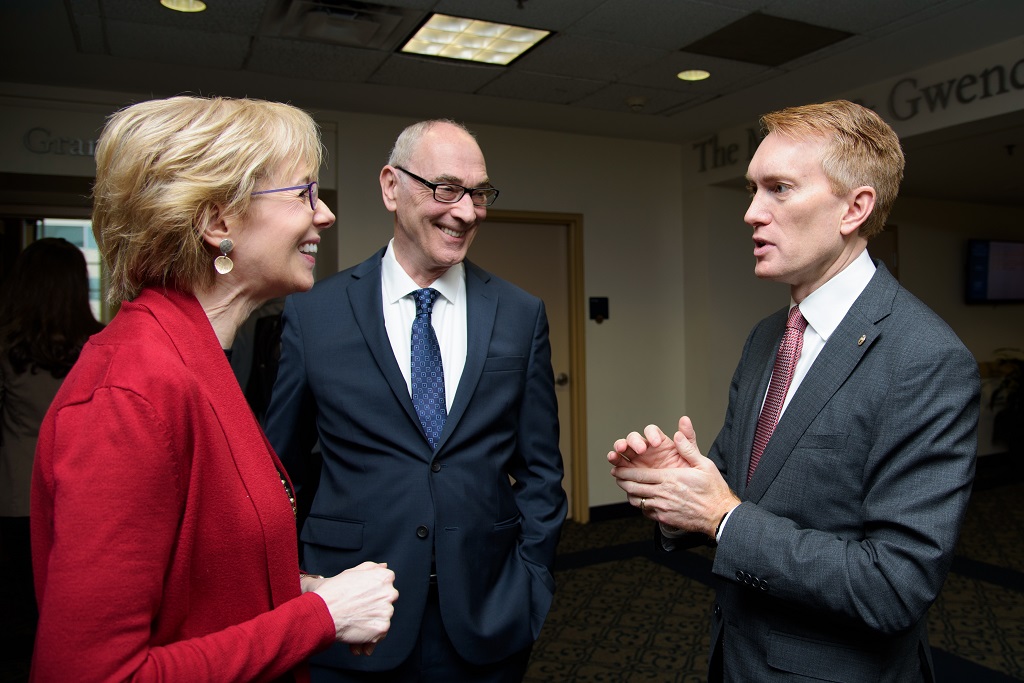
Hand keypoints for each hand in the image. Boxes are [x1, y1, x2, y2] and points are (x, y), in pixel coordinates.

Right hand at [313, 562, 397, 654]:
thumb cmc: (334, 591)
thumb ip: (371, 568)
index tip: (361, 598)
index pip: (386, 586)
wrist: (323, 611)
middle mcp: (390, 593)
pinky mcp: (382, 628)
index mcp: (384, 578)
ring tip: (352, 626)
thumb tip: (384, 566)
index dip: (372, 593)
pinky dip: (368, 639)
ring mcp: (386, 612)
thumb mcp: (352, 572)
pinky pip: (379, 636)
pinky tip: (354, 639)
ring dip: (370, 624)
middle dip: (373, 609)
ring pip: (382, 620)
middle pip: (385, 604)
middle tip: (355, 612)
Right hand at [607, 420, 688, 469]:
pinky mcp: (630, 473)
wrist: (683, 497)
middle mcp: (646, 450)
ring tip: (617, 454)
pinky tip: (615, 469)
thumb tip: (685, 420)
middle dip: (632, 442)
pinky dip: (615, 466)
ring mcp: (636, 461)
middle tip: (639, 449)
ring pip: (622, 450)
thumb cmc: (688, 477)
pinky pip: (619, 467)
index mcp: (660, 443)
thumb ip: (688, 439)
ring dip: (618, 450)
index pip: (651, 431)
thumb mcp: (694, 458)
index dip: (651, 434)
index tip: (656, 442)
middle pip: (633, 438)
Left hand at [612, 417, 738, 535]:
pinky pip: (646, 511)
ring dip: (629, 493)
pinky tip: (641, 501)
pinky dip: (640, 505)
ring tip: (626, 488)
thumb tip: (677, 434)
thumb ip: (688, 449)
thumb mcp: (704, 464)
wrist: (719, 515)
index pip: (640, 474)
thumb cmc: (713, 489)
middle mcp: (663, 493)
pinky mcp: (665, 519)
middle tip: (617, 476)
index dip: (626, 471)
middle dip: (622, 481)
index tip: (618, 468)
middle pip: (634, 487)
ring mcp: (662, 507)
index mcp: (670, 478)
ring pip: (637, 500)